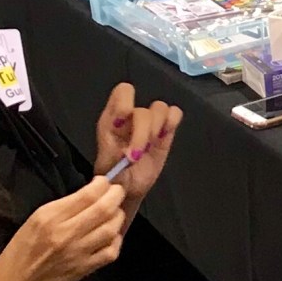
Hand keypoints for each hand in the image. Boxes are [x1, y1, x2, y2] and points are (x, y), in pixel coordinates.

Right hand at [0, 175, 126, 280]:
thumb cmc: (25, 245)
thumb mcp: (38, 216)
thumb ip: (65, 204)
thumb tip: (91, 192)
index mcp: (52, 218)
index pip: (87, 196)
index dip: (102, 184)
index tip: (104, 181)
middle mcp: (67, 235)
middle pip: (104, 210)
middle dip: (116, 196)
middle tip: (116, 191)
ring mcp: (79, 253)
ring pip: (111, 230)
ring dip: (118, 216)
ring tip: (115, 211)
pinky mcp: (86, 268)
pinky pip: (111, 252)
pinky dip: (116, 239)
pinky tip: (111, 234)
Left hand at [92, 81, 180, 202]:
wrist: (129, 188)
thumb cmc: (114, 178)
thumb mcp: (107, 171)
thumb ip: (113, 160)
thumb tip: (126, 153)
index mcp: (112, 119)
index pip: (122, 93)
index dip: (124, 103)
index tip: (121, 125)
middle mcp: (131, 117)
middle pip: (143, 110)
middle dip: (142, 134)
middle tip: (136, 156)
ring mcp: (150, 122)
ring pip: (160, 109)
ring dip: (156, 129)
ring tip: (149, 149)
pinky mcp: (166, 130)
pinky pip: (174, 114)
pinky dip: (172, 122)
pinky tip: (163, 138)